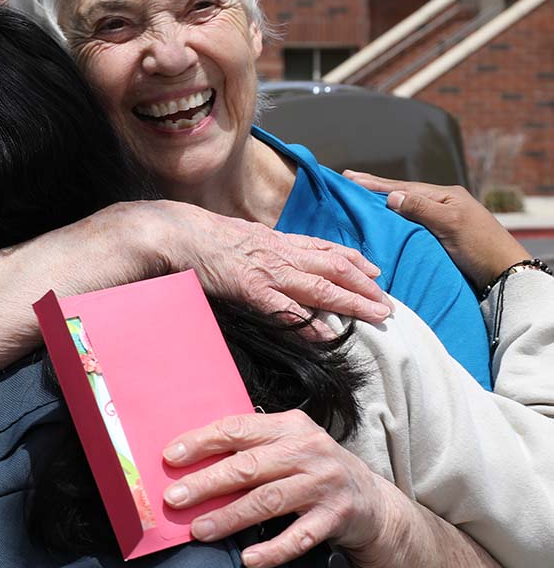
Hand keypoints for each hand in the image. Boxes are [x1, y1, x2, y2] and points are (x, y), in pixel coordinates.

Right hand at [150, 200, 390, 326]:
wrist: (177, 232)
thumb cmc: (202, 235)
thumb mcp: (240, 235)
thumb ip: (261, 247)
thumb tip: (270, 255)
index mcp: (277, 241)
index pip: (324, 249)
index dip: (354, 260)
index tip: (375, 271)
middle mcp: (280, 253)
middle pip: (334, 268)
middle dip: (365, 286)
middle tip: (389, 302)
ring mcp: (268, 272)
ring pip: (321, 288)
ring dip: (353, 302)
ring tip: (377, 315)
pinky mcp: (252, 290)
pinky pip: (287, 310)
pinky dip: (310, 323)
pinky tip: (329, 334)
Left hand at [162, 410, 392, 567]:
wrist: (371, 500)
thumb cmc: (315, 470)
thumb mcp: (290, 445)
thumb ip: (253, 448)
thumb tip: (194, 460)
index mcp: (290, 426)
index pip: (239, 429)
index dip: (203, 442)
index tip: (171, 457)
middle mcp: (308, 451)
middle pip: (249, 467)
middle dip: (208, 482)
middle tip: (175, 498)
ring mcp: (323, 484)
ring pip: (268, 501)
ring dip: (230, 517)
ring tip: (200, 530)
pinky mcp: (335, 517)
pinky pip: (298, 537)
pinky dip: (272, 550)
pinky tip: (248, 559)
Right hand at [342, 173, 529, 291]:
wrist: (503, 273)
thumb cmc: (480, 247)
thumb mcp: (450, 224)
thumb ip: (421, 209)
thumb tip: (391, 196)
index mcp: (445, 196)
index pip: (403, 188)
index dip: (376, 184)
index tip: (351, 178)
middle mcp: (441, 205)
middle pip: (402, 194)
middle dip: (374, 188)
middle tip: (348, 180)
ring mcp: (441, 221)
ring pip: (405, 209)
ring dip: (382, 203)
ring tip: (360, 197)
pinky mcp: (440, 240)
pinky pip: (410, 225)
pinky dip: (393, 221)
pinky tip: (383, 221)